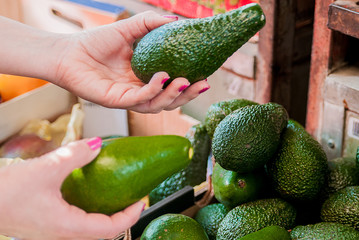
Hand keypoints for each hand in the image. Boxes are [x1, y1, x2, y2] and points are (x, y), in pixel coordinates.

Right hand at [0, 138, 143, 239]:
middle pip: (103, 233)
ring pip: (89, 231)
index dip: (130, 216)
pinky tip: (89, 197)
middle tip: (133, 199)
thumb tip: (98, 145)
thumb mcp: (46, 168)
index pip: (110, 229)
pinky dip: (91, 214)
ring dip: (107, 217)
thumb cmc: (5, 193)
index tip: (142, 201)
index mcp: (67, 228)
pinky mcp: (47, 227)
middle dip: (122, 217)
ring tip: (117, 197)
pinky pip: (77, 225)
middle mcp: (62, 236)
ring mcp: (54, 233)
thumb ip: (75, 155)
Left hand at [51, 11, 209, 112]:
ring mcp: (128, 98)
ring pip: (157, 105)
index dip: (190, 85)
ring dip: (173, 96)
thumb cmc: (96, 42)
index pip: (172, 87)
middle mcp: (139, 92)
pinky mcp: (116, 101)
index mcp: (145, 78)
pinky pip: (139, 100)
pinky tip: (161, 77)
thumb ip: (151, 23)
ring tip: (184, 81)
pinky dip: (153, 90)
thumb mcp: (129, 28)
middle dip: (188, 95)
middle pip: (169, 101)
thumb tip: (177, 20)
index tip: (206, 76)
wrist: (68, 52)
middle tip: (203, 84)